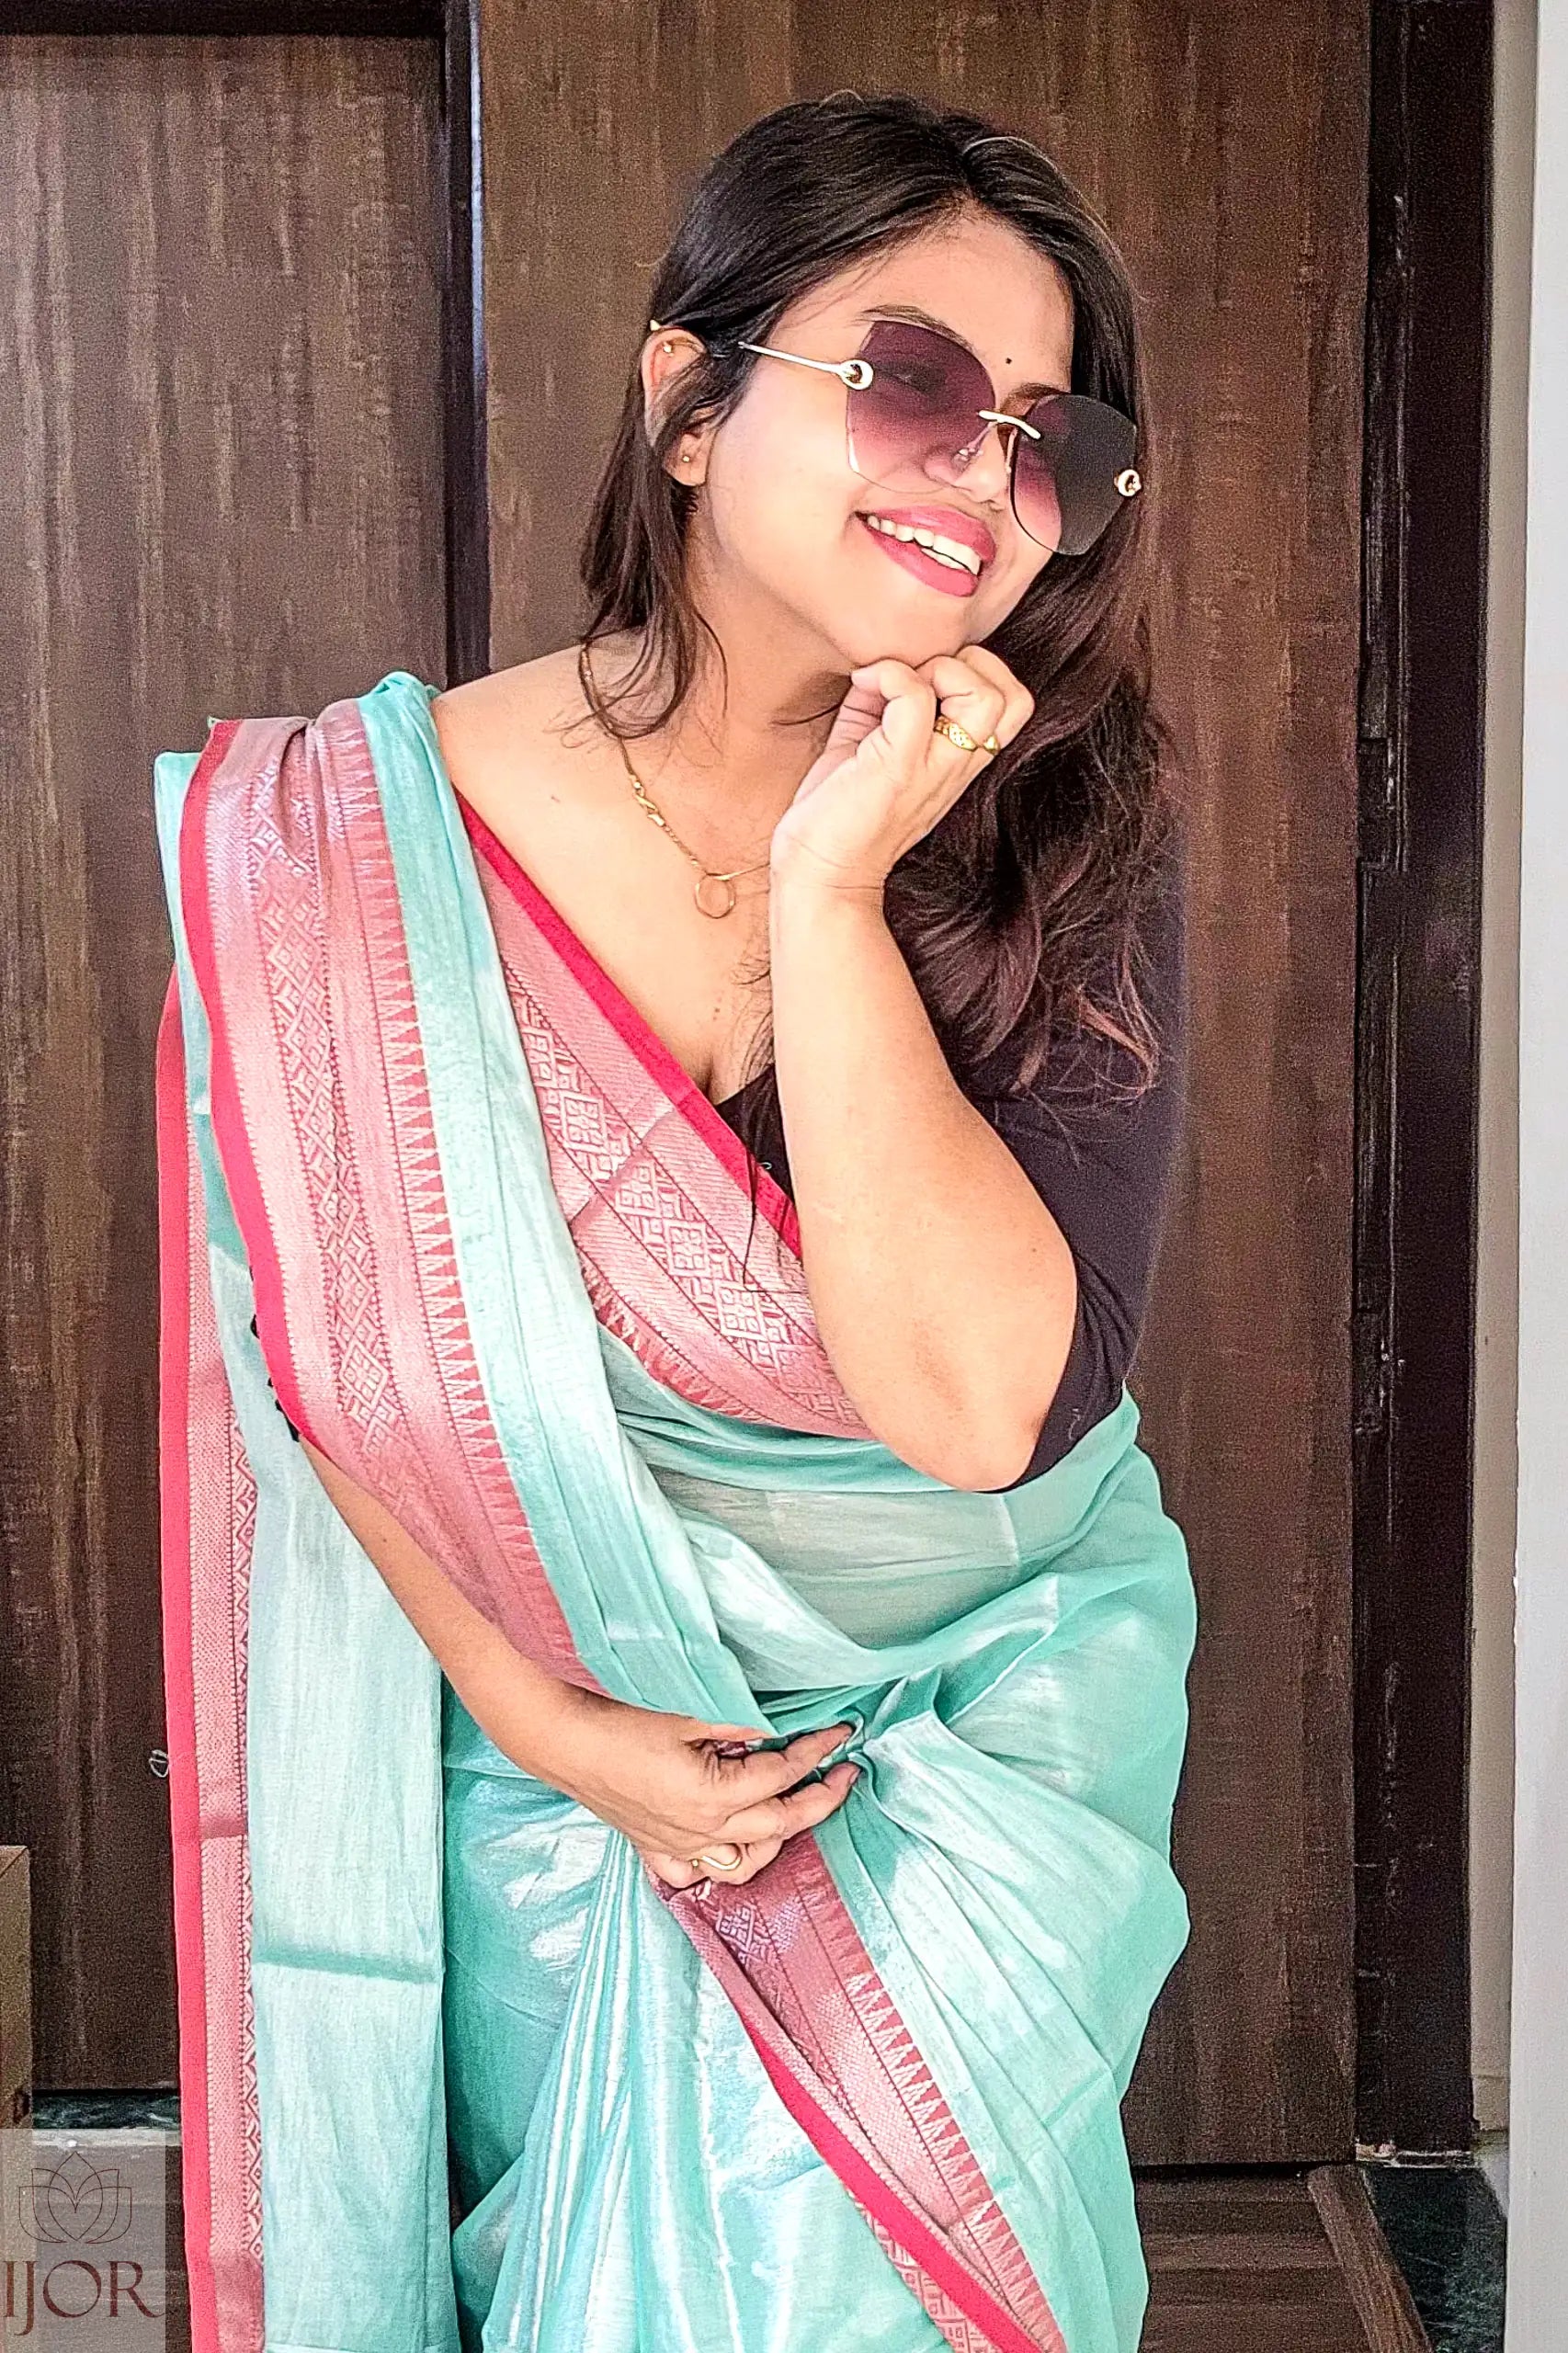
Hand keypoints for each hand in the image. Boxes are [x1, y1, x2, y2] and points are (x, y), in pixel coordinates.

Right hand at [543, 1684, 859, 1891]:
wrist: (562, 1740)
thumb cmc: (621, 1720)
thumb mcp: (690, 1713)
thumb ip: (740, 1725)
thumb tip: (779, 1728)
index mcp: (713, 1796)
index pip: (782, 1776)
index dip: (817, 1752)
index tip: (842, 1732)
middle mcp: (701, 1831)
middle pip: (779, 1823)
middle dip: (820, 1798)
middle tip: (845, 1774)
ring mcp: (678, 1846)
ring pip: (746, 1862)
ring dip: (779, 1837)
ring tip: (798, 1807)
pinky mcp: (655, 1847)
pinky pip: (697, 1874)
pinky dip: (722, 1863)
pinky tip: (734, 1843)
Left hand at [769, 644, 1032, 897]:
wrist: (820, 875)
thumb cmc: (839, 814)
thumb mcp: (871, 743)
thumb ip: (886, 700)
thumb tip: (884, 662)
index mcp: (959, 763)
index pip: (1013, 705)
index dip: (978, 671)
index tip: (924, 679)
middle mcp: (957, 767)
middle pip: (1015, 699)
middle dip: (968, 664)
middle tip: (915, 679)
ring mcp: (933, 768)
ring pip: (984, 697)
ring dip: (938, 669)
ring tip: (894, 685)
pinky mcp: (897, 767)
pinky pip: (913, 696)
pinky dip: (886, 674)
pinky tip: (859, 685)